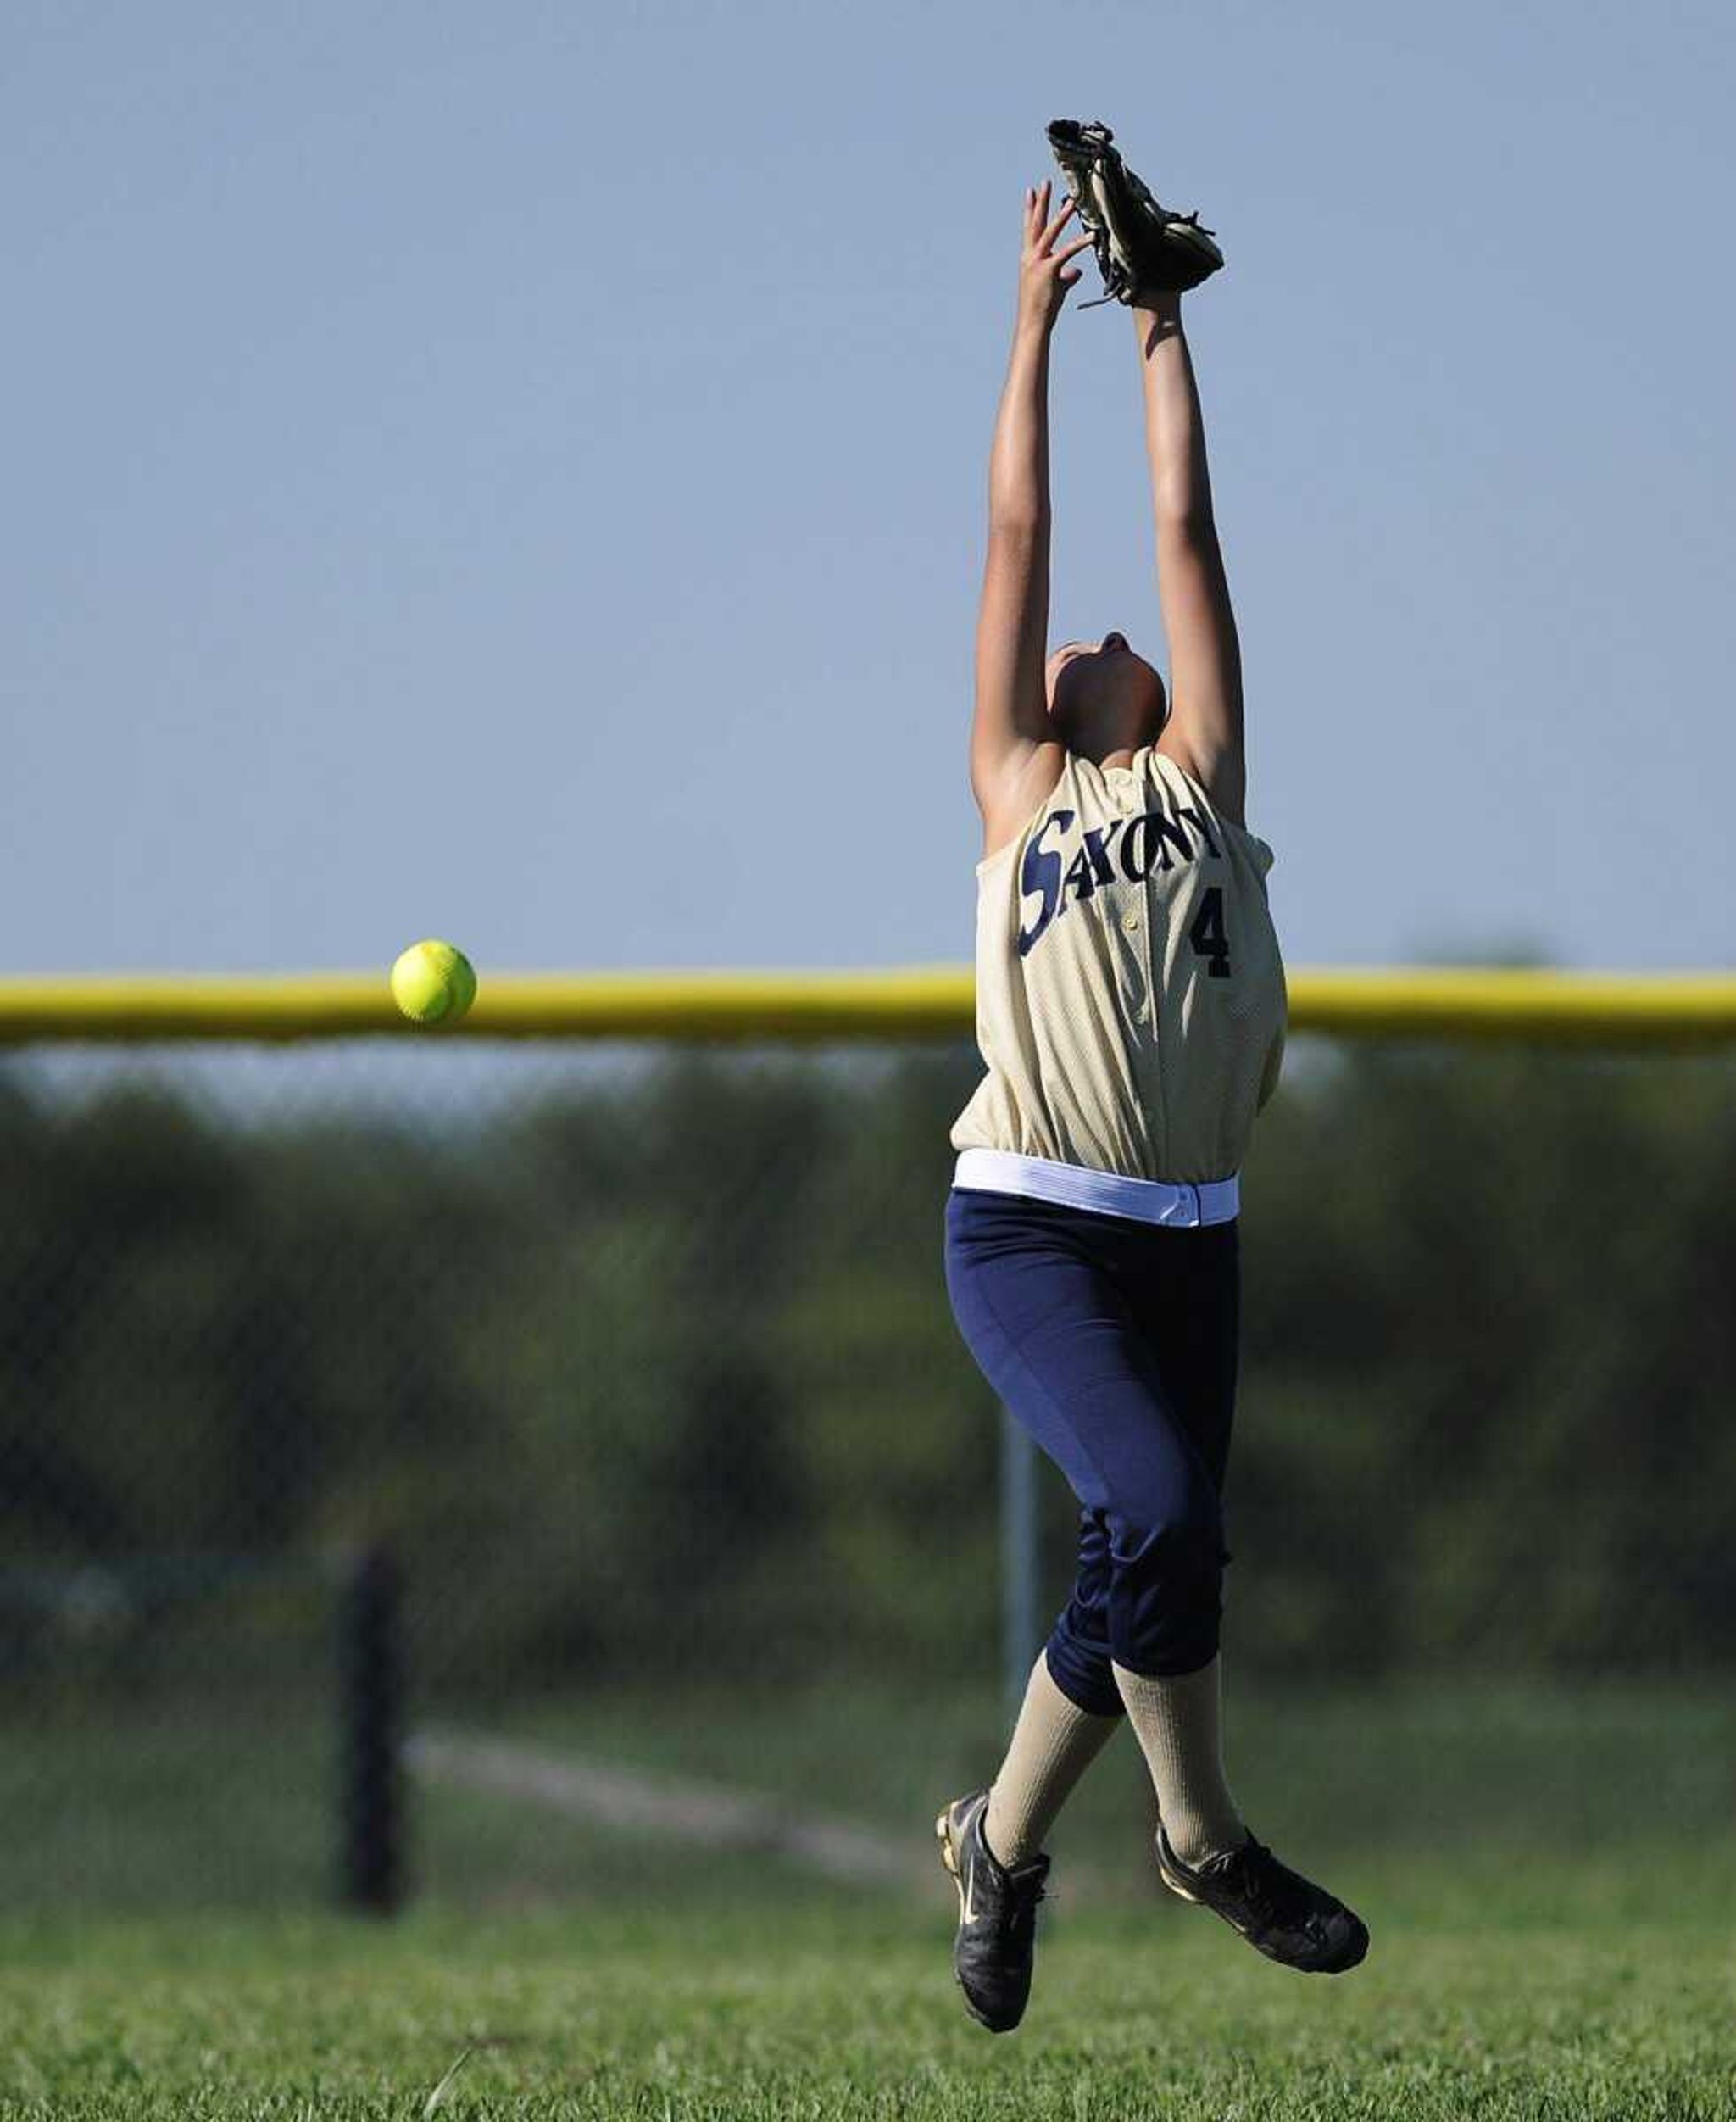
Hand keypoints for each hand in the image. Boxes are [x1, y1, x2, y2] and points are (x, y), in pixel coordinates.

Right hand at [1016, 180, 1094, 334]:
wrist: (1033, 323)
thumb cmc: (1042, 307)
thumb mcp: (1055, 287)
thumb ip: (1066, 275)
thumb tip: (1077, 271)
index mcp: (1028, 258)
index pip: (1029, 228)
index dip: (1030, 209)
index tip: (1031, 191)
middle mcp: (1030, 257)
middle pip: (1036, 224)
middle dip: (1041, 202)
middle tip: (1044, 183)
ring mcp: (1037, 263)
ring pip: (1050, 233)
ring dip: (1062, 216)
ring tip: (1071, 201)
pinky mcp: (1048, 271)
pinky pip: (1066, 253)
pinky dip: (1080, 243)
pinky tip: (1091, 236)